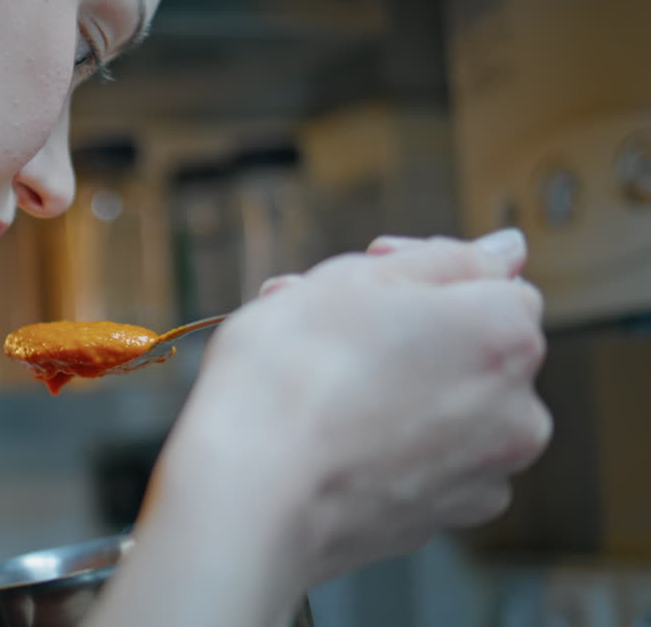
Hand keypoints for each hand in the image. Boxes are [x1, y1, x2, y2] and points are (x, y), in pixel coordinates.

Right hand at [154, 230, 549, 588]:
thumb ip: (443, 260)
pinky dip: (387, 443)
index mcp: (504, 333)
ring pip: (444, 405)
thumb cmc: (290, 377)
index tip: (361, 279)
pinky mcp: (440, 518)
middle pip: (466, 345)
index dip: (421, 272)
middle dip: (400, 329)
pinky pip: (424, 461)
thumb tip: (508, 250)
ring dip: (390, 384)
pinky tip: (327, 436)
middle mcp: (517, 408)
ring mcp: (483, 474)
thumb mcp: (353, 279)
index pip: (490, 278)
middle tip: (316, 323)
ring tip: (309, 381)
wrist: (251, 498)